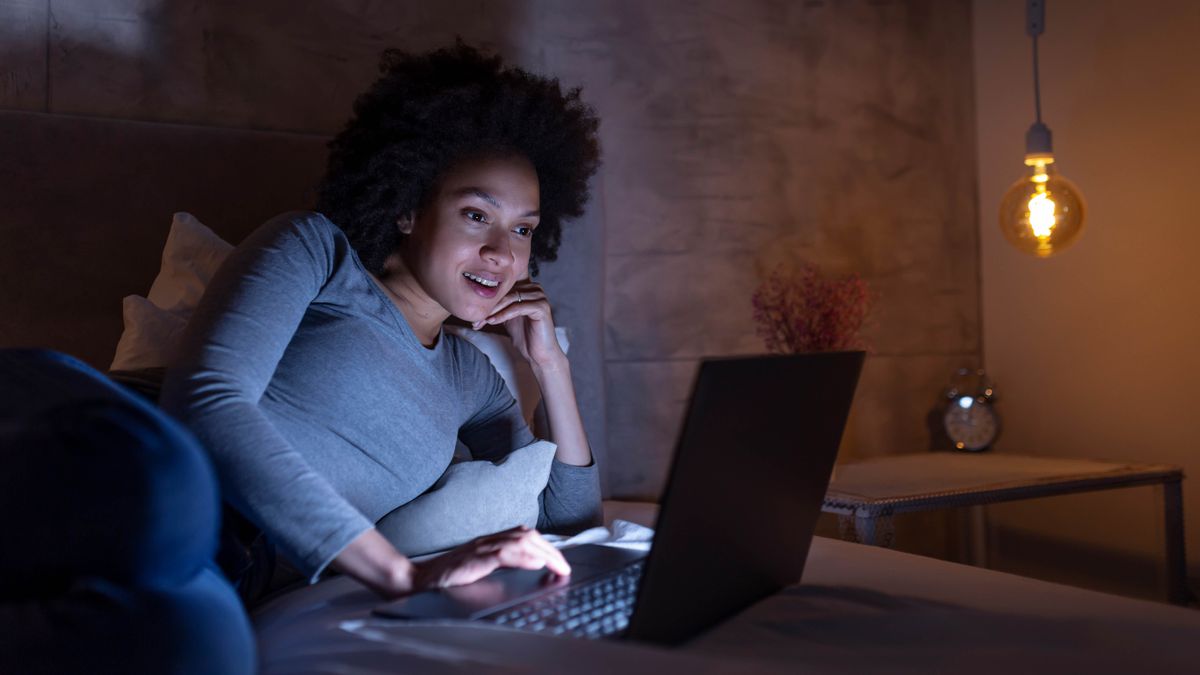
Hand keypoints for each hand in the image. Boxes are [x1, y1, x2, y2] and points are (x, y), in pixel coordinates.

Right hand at [412, 525, 570, 590]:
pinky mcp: (474, 559)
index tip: (560, 560)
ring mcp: (481, 548)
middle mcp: (488, 540)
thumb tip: (531, 566)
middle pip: (527, 535)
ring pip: (520, 541)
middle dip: (551, 549)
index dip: (545, 545)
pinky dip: (522, 557)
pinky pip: (503, 553)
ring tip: (558, 566)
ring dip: (543, 553)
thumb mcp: (478, 568)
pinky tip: (535, 563)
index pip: (524, 534)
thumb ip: (500, 563)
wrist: (417, 579)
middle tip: (564, 566)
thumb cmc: (446, 577)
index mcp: (490, 541)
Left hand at [472, 281, 564, 368]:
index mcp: (527, 287)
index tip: (472, 313)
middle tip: (474, 318)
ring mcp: (540, 296)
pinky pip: (518, 307)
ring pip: (510, 298)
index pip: (503, 288)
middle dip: (488, 306)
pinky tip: (493, 322)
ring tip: (482, 320)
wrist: (539, 354)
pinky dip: (503, 315)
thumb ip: (498, 306)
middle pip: (506, 292)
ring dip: (494, 310)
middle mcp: (535, 288)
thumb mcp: (507, 317)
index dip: (488, 300)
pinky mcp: (542, 307)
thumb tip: (474, 302)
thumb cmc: (524, 336)